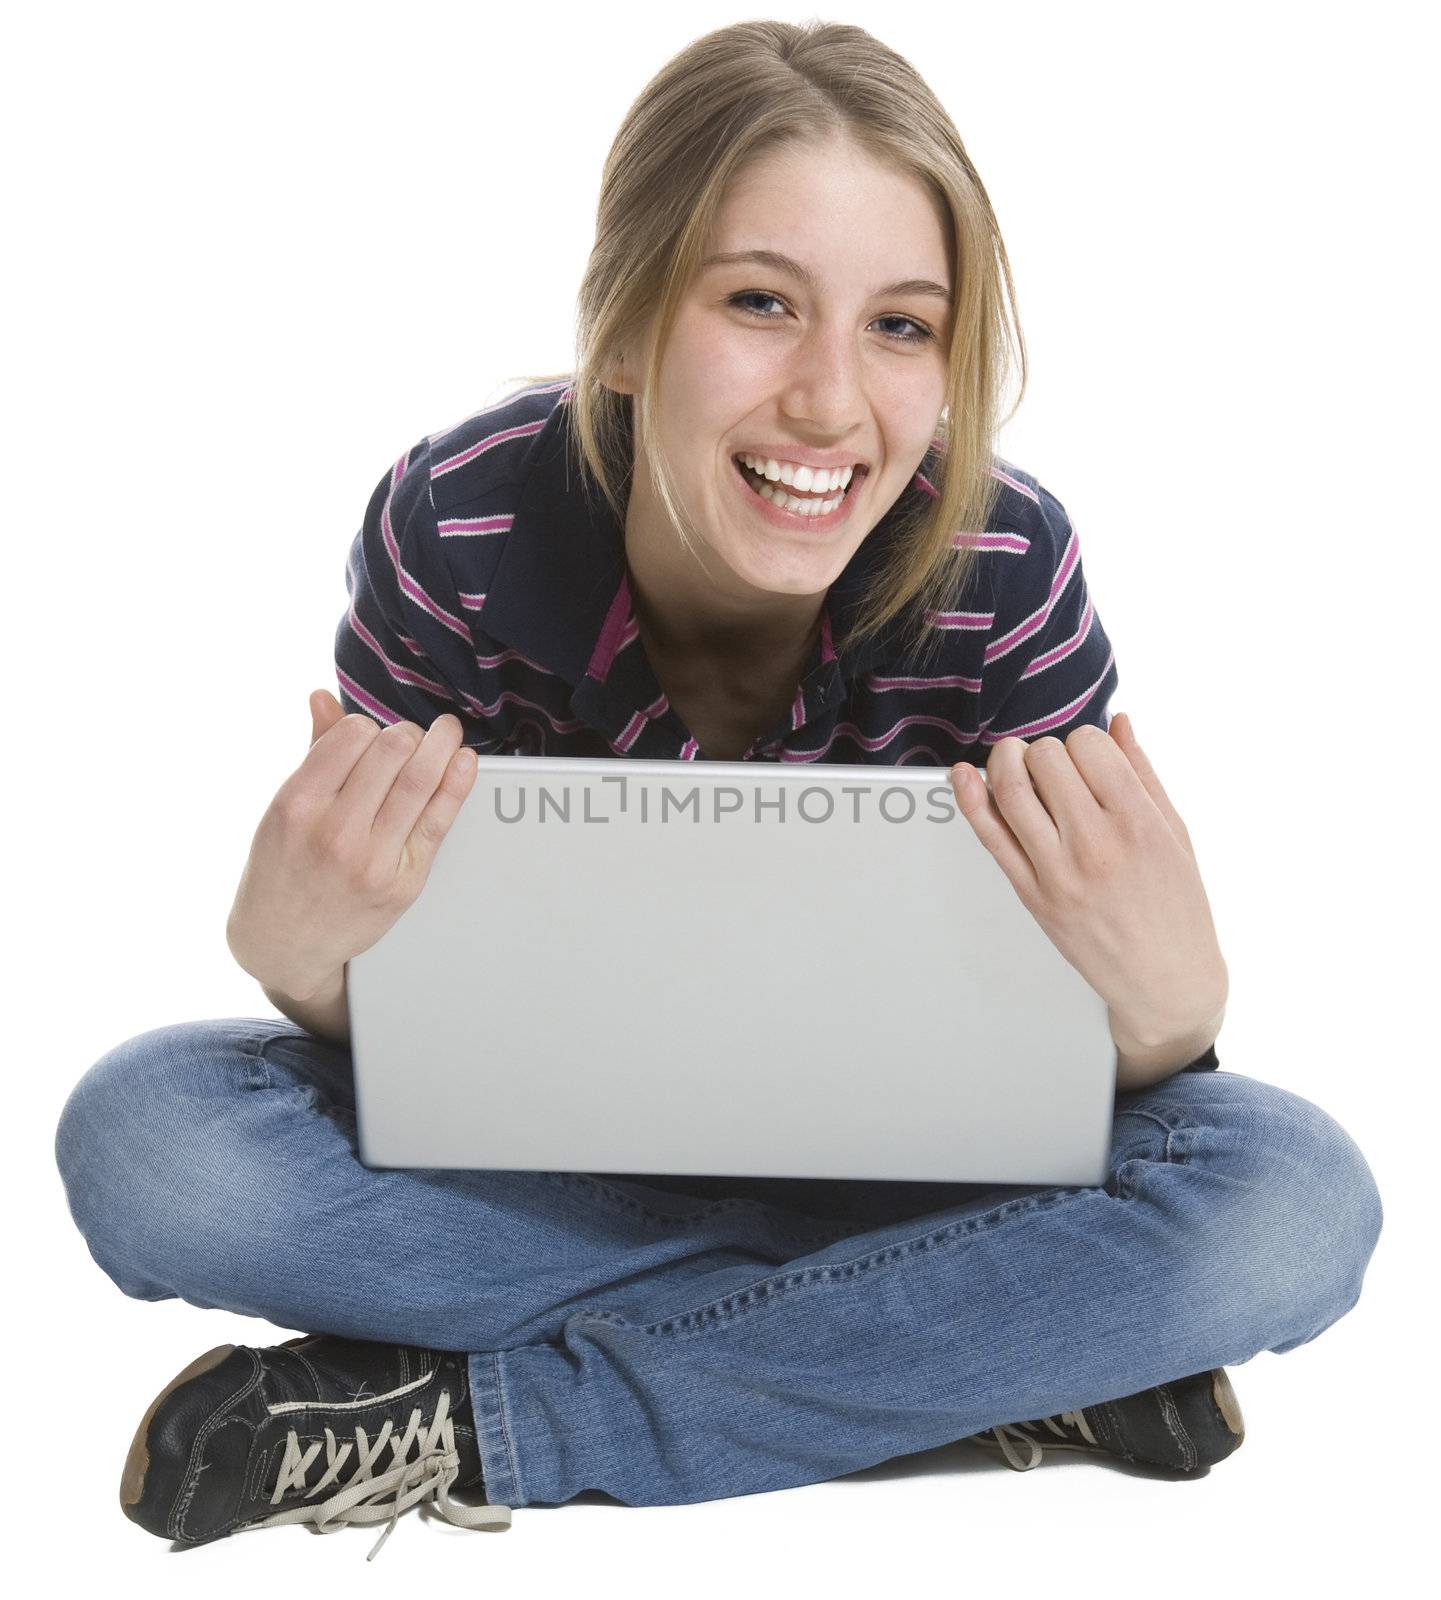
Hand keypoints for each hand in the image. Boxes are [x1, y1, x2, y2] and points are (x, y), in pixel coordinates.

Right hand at [226, 689, 477, 999]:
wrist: (284, 943)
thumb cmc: (282, 869)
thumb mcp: (283, 808)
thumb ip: (313, 752)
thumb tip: (323, 696)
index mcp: (297, 805)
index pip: (351, 736)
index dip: (368, 725)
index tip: (371, 733)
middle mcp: (334, 832)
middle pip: (392, 752)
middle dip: (408, 732)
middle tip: (412, 734)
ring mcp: (372, 859)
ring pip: (420, 781)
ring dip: (442, 745)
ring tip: (447, 732)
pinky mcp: (404, 881)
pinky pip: (438, 821)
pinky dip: (457, 784)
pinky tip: (464, 761)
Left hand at [949, 713, 1227, 1045]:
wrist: (1165, 980)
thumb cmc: (1177, 908)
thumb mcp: (1175, 833)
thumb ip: (1143, 773)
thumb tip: (1120, 721)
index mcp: (1138, 823)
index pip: (1089, 745)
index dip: (1085, 741)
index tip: (1090, 757)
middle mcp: (1095, 844)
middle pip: (1045, 759)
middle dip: (1047, 750)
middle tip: (1056, 767)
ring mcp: (1057, 871)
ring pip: (1009, 788)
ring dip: (1005, 760)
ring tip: (1015, 761)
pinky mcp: (1031, 894)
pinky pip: (990, 836)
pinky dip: (970, 799)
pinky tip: (963, 777)